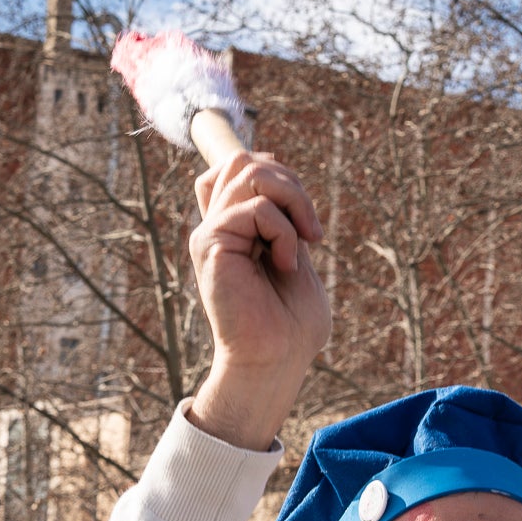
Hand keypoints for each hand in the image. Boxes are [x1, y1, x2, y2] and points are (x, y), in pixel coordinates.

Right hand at [186, 151, 329, 449]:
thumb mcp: (297, 252)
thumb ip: (283, 214)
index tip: (307, 222)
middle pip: (243, 159)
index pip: (243, 165)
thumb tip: (281, 177)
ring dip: (291, 200)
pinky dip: (283, 231)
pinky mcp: (208, 245)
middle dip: (290, 181)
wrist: (277, 360)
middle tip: (313, 229)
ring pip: (246, 170)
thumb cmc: (293, 322)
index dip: (278, 172)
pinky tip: (287, 264)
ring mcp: (211, 234)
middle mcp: (218, 226)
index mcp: (237, 227)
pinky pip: (253, 208)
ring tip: (306, 240)